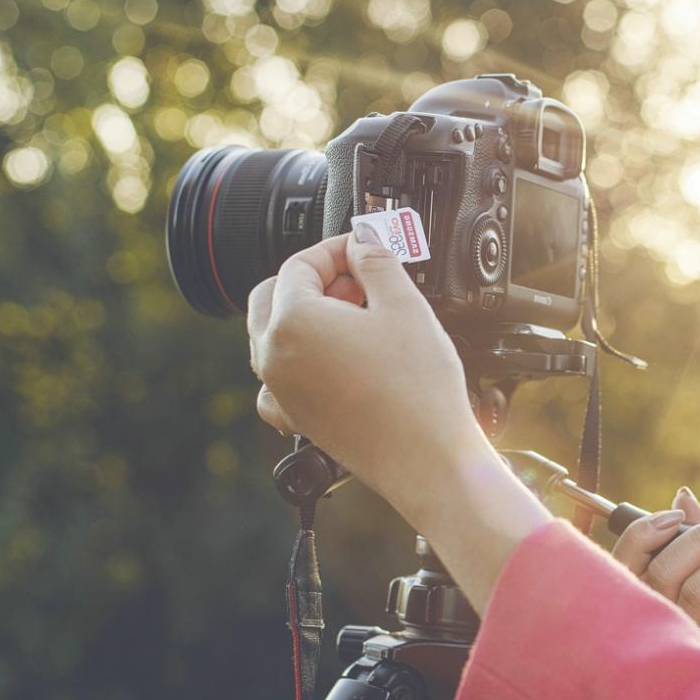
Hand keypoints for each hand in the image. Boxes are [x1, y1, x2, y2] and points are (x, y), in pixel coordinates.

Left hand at [246, 229, 489, 515]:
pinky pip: (279, 380)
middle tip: (358, 279)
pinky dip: (300, 361)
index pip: (298, 265)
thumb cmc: (418, 390)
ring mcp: (281, 391)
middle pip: (272, 296)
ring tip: (358, 317)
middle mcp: (273, 357)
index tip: (364, 248)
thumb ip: (377, 260)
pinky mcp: (297, 418)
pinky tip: (335, 360)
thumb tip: (363, 240)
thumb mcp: (405, 305)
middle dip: (313, 279)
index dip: (335, 249)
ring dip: (307, 316)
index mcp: (291, 322)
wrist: (427, 459)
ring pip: (273, 336)